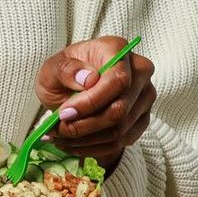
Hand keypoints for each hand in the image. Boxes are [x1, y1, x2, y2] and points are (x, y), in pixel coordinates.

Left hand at [36, 35, 154, 169]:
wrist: (71, 87)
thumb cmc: (63, 73)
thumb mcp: (53, 67)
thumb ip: (66, 69)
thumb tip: (89, 79)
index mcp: (117, 49)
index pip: (118, 80)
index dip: (91, 101)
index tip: (64, 113)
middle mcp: (139, 71)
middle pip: (120, 109)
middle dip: (84, 125)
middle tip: (57, 129)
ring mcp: (144, 97)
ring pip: (120, 129)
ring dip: (85, 139)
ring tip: (59, 137)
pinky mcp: (142, 120)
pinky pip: (121, 141)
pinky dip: (93, 147)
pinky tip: (72, 143)